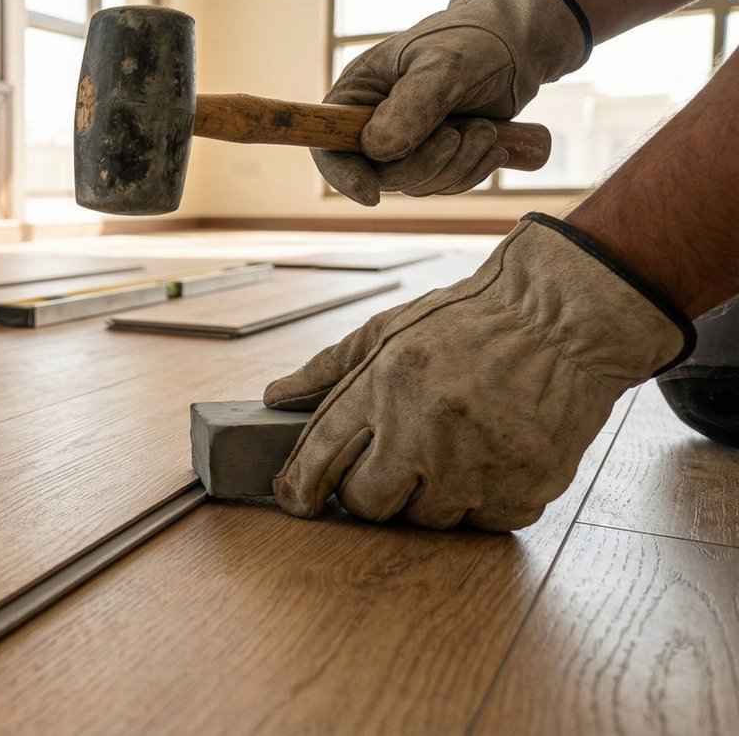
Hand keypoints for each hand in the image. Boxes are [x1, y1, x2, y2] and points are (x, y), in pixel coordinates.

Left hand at [263, 214, 692, 529]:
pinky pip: (481, 523)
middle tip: (389, 463)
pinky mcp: (526, 487)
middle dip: (368, 491)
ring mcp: (480, 465)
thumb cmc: (471, 320)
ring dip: (427, 496)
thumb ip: (327, 369)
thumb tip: (274, 398)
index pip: (320, 456)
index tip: (295, 499)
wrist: (566, 319)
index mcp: (386, 385)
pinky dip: (478, 502)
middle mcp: (428, 430)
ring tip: (449, 450)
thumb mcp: (388, 328)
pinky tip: (487, 460)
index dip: (299, 487)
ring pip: (426, 520)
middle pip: (368, 504)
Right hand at [320, 0, 590, 204]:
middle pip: (379, 174)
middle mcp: (374, 121)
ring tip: (485, 129)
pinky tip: (493, 144)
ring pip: (416, 183)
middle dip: (425, 164)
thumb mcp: (444, 66)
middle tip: (460, 134)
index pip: (330, 144)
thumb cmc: (475, 41)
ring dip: (457, 165)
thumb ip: (411, 106)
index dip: (344, 174)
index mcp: (358, 93)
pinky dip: (472, 170)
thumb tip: (377, 150)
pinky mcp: (436, 154)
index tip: (371, 193)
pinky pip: (443, 183)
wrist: (520, 44)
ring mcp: (405, 141)